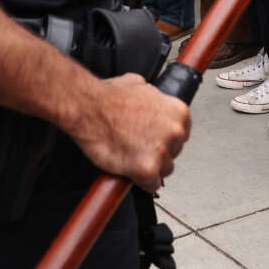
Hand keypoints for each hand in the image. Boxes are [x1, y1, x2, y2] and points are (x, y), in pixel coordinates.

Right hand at [69, 73, 190, 191]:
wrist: (87, 108)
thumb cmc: (107, 98)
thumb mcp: (138, 84)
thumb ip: (153, 96)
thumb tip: (152, 100)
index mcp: (177, 111)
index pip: (181, 134)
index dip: (165, 138)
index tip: (155, 139)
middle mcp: (174, 131)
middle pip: (173, 153)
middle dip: (157, 152)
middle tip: (138, 146)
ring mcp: (162, 151)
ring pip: (164, 170)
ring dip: (149, 167)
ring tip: (131, 156)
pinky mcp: (147, 169)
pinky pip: (151, 185)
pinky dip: (140, 181)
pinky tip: (130, 170)